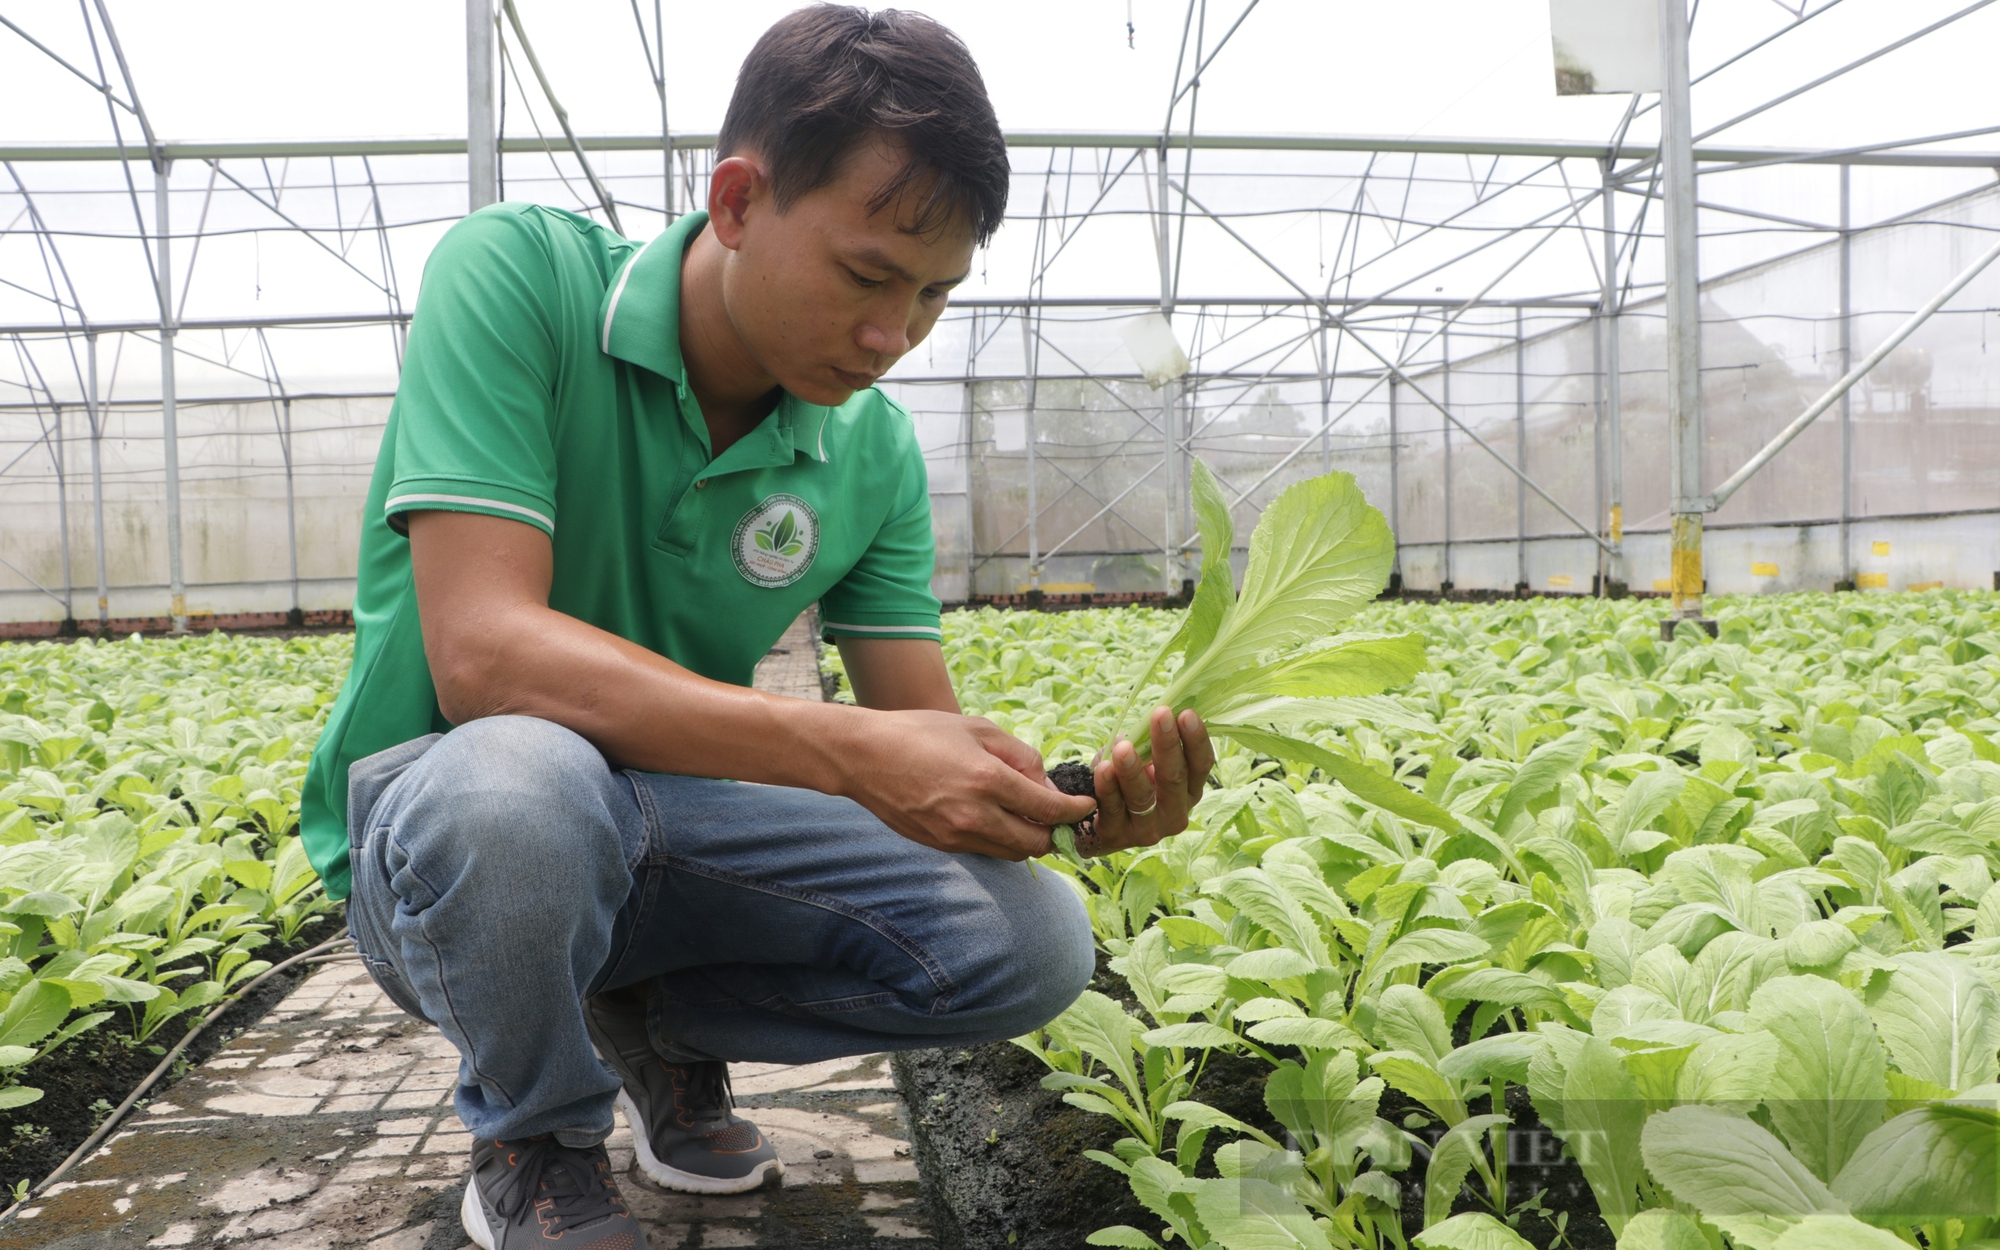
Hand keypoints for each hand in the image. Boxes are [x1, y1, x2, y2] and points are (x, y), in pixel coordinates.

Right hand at [838, 710, 1096, 860]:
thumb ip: (1021, 756)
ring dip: (1028, 840)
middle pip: (1035, 843)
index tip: (1086, 805)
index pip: (1048, 809)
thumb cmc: (921, 733)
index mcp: (987, 779)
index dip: (1075, 810)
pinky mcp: (941, 845)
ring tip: (1031, 818)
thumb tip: (1048, 785)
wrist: (863, 757)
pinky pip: (985, 850)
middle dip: (1056, 833)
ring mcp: (955, 835)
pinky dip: (1000, 839)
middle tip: (1062, 817)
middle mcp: (974, 815)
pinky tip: (997, 818)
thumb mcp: (978, 729)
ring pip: (1011, 853)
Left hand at [1077, 707, 1215, 855]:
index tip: (1186, 712)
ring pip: (1143, 797)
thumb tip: (1153, 716)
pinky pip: (1113, 808)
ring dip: (1133, 770)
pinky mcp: (1118, 836)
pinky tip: (1104, 768)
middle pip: (1175, 779)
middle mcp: (1176, 813)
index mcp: (1190, 790)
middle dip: (1167, 744)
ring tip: (1124, 747)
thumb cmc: (1128, 779)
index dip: (1196, 739)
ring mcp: (1149, 829)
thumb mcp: (1144, 759)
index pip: (1201, 765)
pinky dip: (1108, 787)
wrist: (1097, 821)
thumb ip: (1151, 742)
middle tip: (1160, 714)